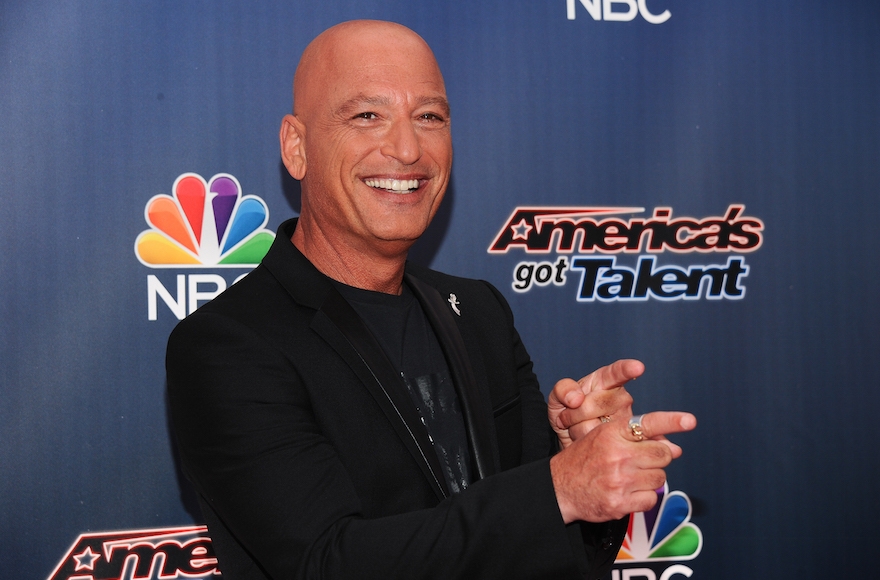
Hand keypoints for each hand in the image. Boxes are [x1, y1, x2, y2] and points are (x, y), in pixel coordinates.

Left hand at [548, 359, 642, 448]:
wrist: (570, 437)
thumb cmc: (568, 410)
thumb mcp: (558, 396)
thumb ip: (563, 389)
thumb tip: (576, 398)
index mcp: (606, 381)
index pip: (618, 373)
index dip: (628, 369)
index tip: (637, 367)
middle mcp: (621, 398)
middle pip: (595, 404)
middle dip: (574, 413)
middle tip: (569, 415)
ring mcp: (624, 421)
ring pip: (594, 427)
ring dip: (577, 428)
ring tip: (579, 426)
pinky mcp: (621, 441)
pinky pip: (596, 443)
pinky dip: (581, 441)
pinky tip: (585, 438)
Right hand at [550, 410, 696, 523]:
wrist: (558, 488)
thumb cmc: (584, 460)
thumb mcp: (603, 438)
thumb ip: (636, 439)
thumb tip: (675, 447)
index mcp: (611, 433)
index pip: (647, 424)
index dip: (671, 421)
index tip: (690, 420)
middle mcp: (616, 455)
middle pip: (663, 454)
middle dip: (659, 458)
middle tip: (644, 461)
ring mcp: (619, 480)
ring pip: (660, 478)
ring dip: (651, 479)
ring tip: (630, 478)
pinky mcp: (620, 503)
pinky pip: (650, 499)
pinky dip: (644, 498)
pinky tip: (628, 493)